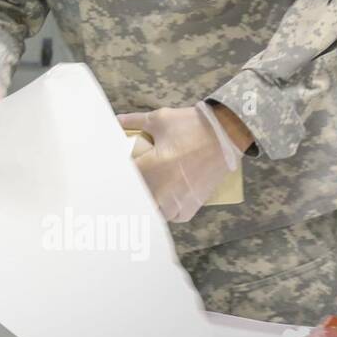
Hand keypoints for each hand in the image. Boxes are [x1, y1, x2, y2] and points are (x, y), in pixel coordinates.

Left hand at [118, 103, 243, 221]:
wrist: (227, 134)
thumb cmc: (191, 126)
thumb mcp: (160, 119)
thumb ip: (134, 121)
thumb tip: (116, 120)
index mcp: (150, 169)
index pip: (123, 180)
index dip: (114, 176)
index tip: (110, 173)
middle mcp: (163, 190)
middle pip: (136, 201)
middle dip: (129, 192)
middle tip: (127, 184)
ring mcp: (179, 200)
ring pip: (154, 212)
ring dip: (147, 205)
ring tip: (144, 194)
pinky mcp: (193, 204)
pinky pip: (174, 216)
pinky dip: (167, 212)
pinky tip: (162, 202)